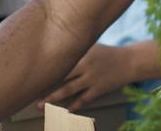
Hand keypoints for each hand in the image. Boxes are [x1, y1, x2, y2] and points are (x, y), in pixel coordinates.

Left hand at [39, 41, 160, 110]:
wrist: (130, 61)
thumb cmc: (108, 53)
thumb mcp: (92, 47)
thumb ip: (76, 50)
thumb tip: (55, 52)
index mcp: (82, 53)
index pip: (60, 61)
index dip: (45, 69)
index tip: (31, 75)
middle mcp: (85, 65)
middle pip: (60, 77)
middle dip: (45, 85)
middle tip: (30, 93)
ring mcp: (92, 78)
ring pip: (69, 90)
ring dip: (53, 98)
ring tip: (42, 105)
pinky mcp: (99, 89)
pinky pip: (83, 99)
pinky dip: (74, 106)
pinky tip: (64, 112)